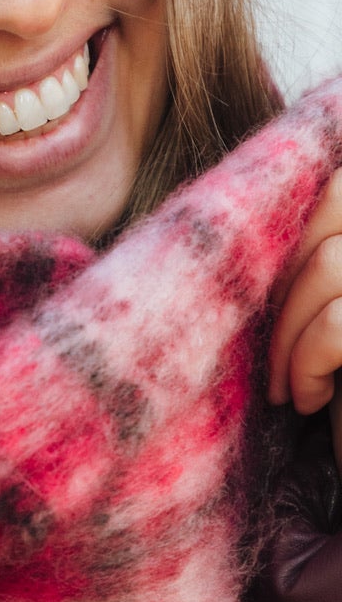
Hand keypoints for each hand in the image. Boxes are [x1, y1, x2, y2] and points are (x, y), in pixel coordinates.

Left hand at [269, 170, 341, 466]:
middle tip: (271, 346)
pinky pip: (338, 323)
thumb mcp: (334, 312)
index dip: (298, 230)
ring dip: (286, 332)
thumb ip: (323, 259)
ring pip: (330, 264)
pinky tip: (308, 402)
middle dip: (286, 273)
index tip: (272, 296)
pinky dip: (305, 364)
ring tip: (285, 387)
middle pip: (339, 198)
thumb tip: (267, 204)